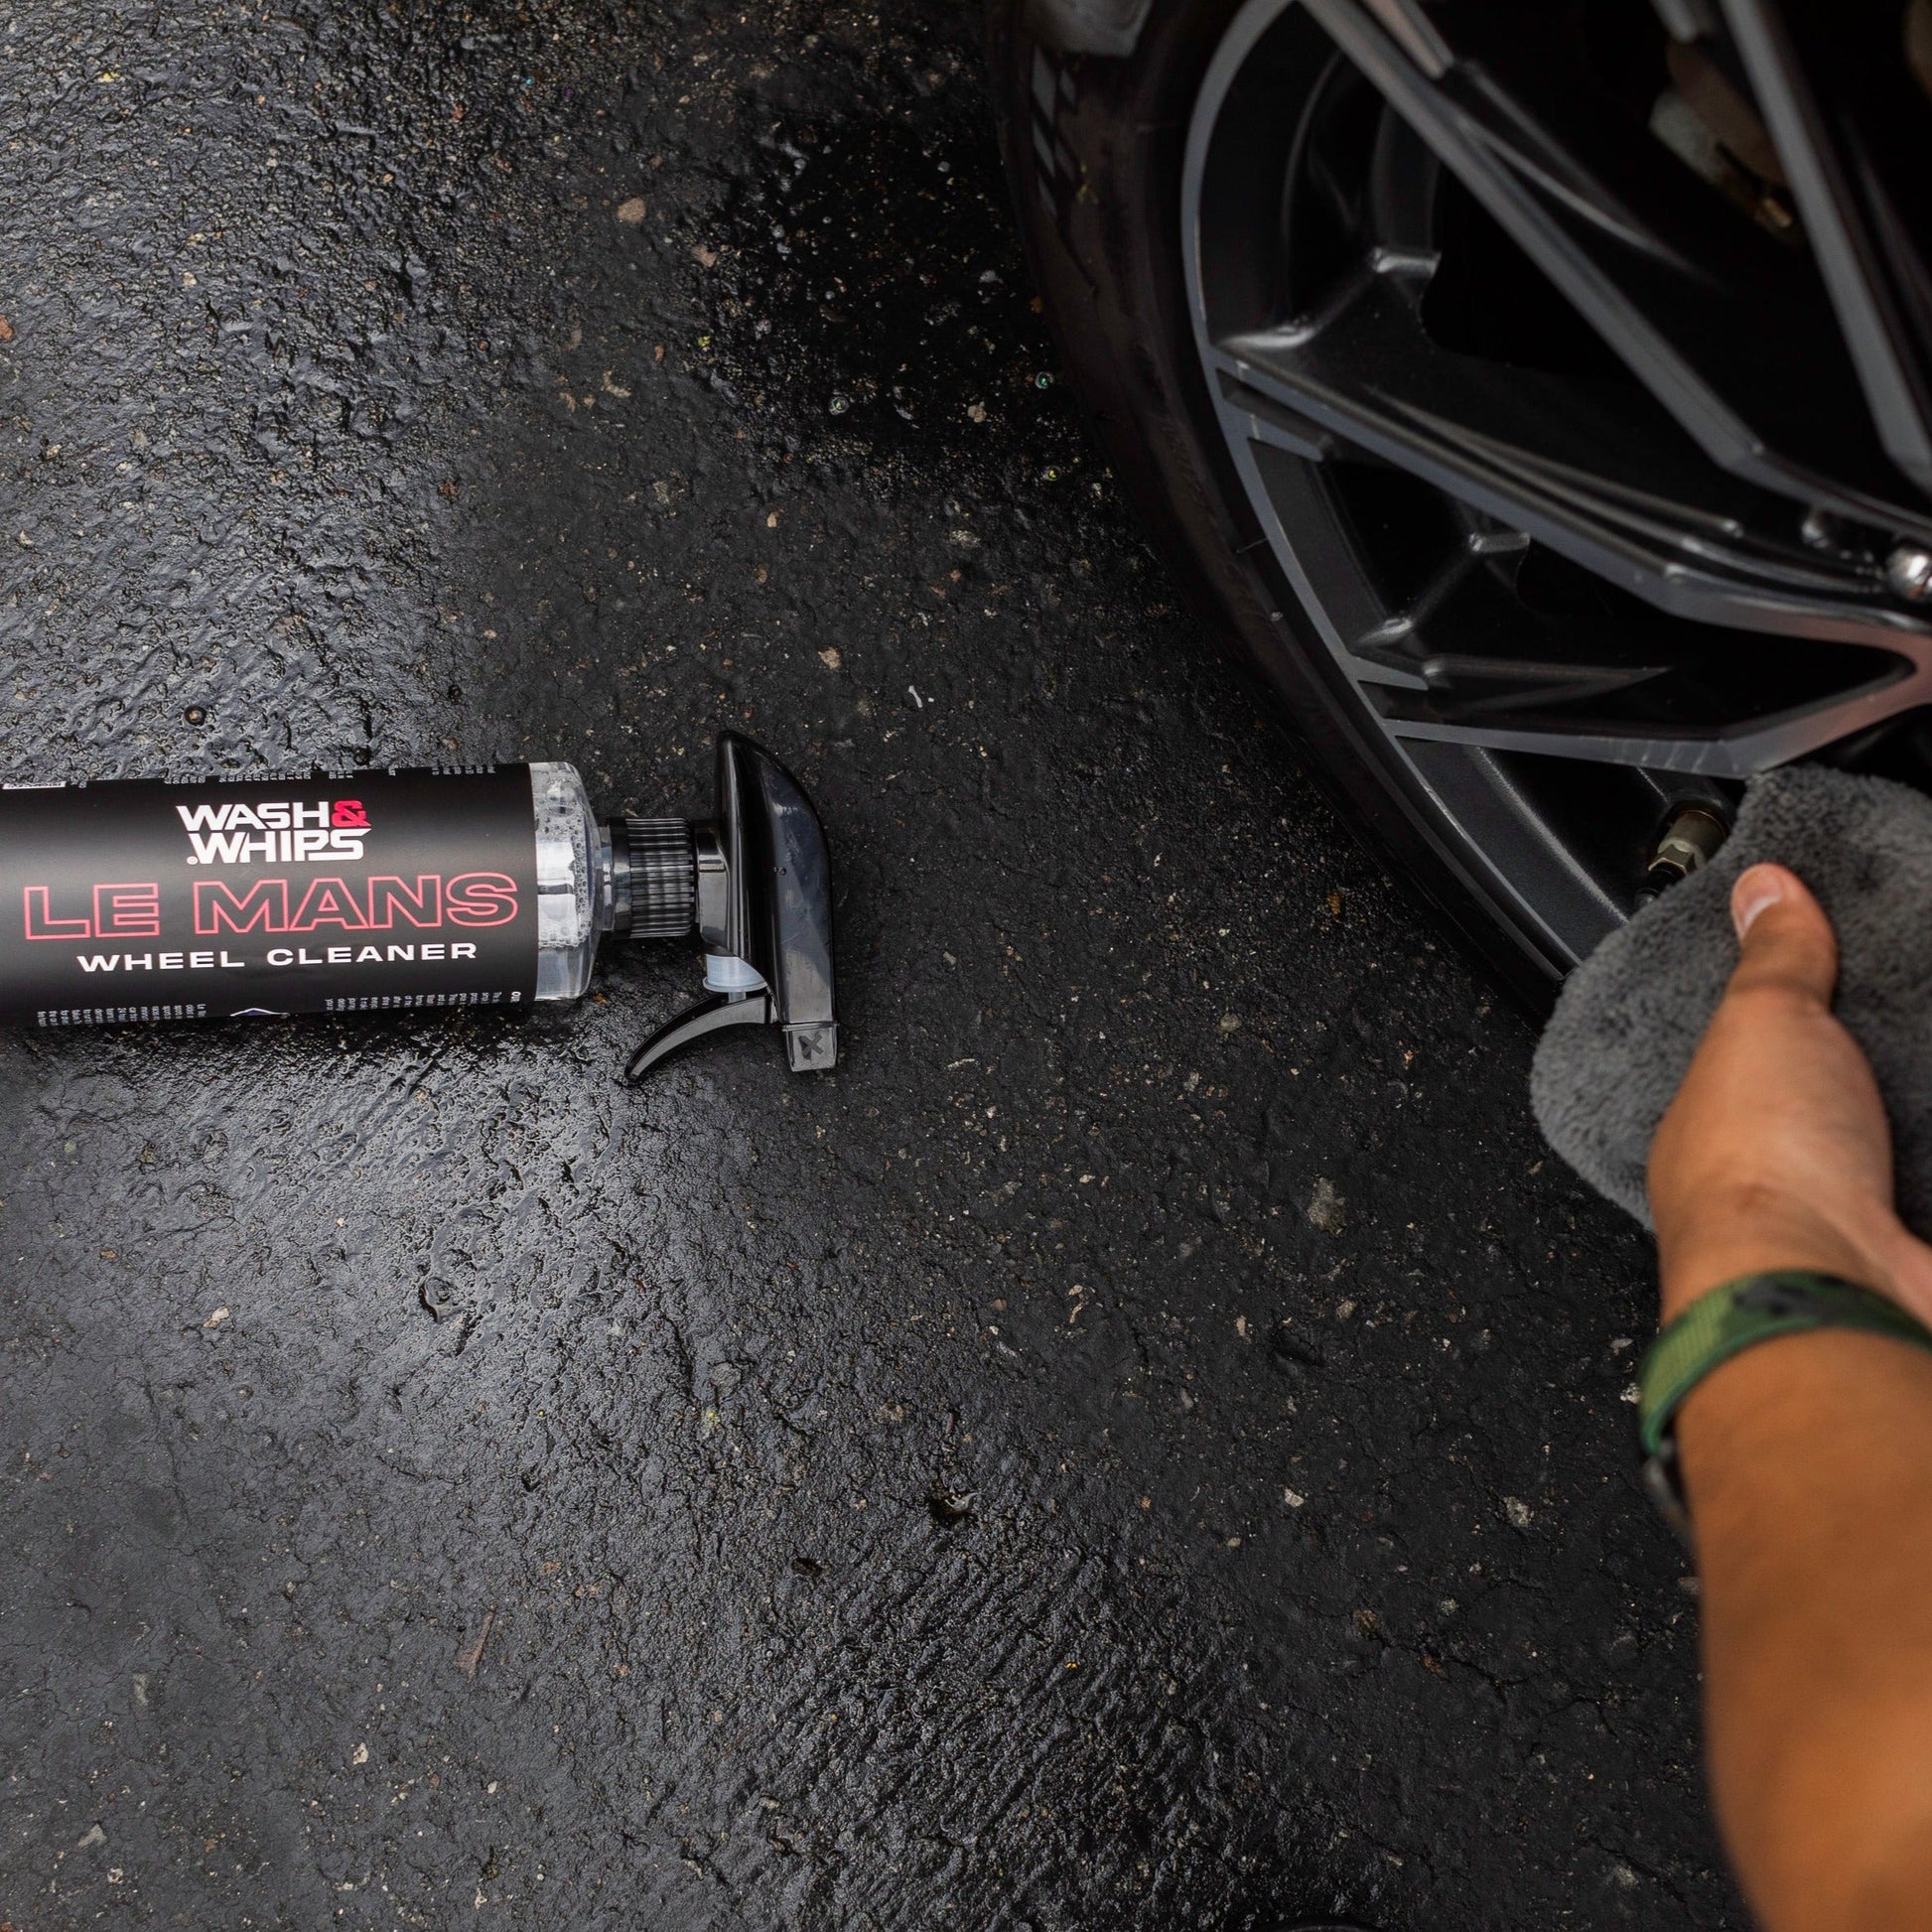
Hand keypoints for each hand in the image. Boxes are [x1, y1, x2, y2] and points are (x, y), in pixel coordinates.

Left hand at [1648, 863, 1931, 1323]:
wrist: (1822, 1282)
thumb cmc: (1760, 1167)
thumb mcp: (1760, 1022)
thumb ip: (1772, 961)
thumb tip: (1763, 888)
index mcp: (1717, 1130)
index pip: (1759, 1065)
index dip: (1807, 1026)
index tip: (1858, 985)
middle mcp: (1781, 1185)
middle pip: (1845, 1113)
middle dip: (1882, 1075)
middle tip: (1922, 1015)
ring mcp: (1853, 1228)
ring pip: (1899, 1154)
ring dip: (1923, 1118)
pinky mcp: (1912, 1253)